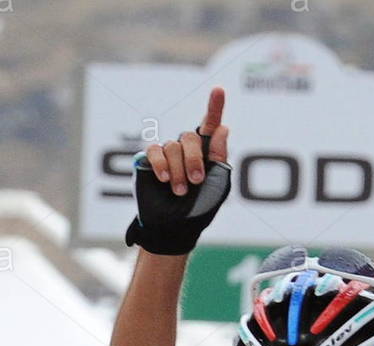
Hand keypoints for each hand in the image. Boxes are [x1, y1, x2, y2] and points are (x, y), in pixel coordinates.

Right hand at [127, 88, 231, 254]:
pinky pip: (155, 151)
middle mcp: (187, 151)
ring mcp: (168, 154)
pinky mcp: (149, 160)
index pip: (210, 126)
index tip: (219, 89)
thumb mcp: (218, 186)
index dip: (214, 107)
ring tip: (179, 190)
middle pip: (191, 137)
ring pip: (173, 146)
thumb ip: (220, 158)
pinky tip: (164, 179)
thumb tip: (222, 128)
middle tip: (196, 181)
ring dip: (179, 170)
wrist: (175, 227)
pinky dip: (161, 165)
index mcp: (207, 155)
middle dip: (195, 159)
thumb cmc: (200, 210)